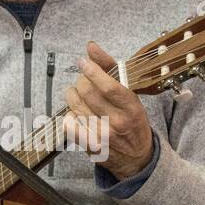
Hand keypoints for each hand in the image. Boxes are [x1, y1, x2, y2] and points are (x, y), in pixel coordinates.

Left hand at [62, 40, 153, 178]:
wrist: (136, 157)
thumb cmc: (132, 122)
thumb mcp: (130, 94)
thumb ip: (111, 68)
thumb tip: (91, 47)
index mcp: (132, 108)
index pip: (109, 86)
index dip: (92, 71)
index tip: (83, 62)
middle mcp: (118, 122)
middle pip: (88, 93)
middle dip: (80, 81)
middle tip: (83, 80)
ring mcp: (103, 136)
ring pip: (76, 106)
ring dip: (72, 95)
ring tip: (77, 93)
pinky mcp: (90, 146)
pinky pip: (69, 125)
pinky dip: (68, 114)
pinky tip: (75, 112)